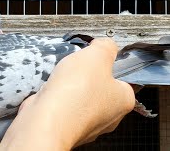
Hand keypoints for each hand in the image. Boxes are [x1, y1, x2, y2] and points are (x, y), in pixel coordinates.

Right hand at [0, 38, 135, 149]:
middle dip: (87, 75)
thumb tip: (106, 44)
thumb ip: (106, 46)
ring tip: (62, 78)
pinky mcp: (66, 126)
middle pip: (100, 86)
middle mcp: (108, 116)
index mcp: (123, 101)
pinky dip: (58, 97)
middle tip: (78, 67)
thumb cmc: (75, 92)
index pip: (124, 79)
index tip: (98, 58)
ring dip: (70, 85)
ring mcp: (86, 123)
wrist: (45, 119)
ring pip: (80, 96)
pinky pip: (64, 105)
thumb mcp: (97, 55)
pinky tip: (52, 90)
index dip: (110, 65)